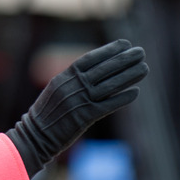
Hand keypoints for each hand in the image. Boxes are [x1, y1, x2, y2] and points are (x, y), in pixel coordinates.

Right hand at [6, 39, 147, 176]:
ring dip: (129, 76)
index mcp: (63, 77)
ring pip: (109, 85)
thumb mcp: (55, 90)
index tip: (124, 44)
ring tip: (144, 68)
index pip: (89, 59)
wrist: (34, 136)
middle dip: (124, 59)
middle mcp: (72, 86)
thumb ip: (72, 81)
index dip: (108, 50)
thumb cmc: (45, 114)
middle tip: (140, 52)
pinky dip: (122, 98)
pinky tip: (135, 92)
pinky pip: (108, 105)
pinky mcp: (85, 117)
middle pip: (103, 69)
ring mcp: (79, 101)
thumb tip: (93, 72)